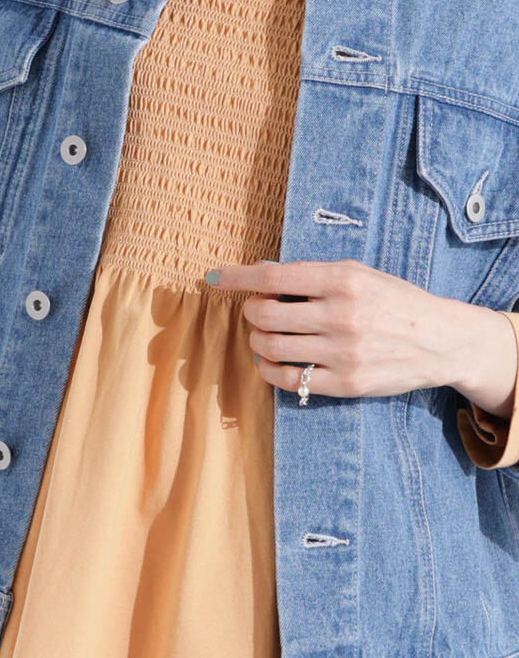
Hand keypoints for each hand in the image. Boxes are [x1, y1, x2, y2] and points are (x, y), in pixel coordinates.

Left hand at [207, 257, 494, 399]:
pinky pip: (289, 380)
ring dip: (258, 339)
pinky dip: (269, 368)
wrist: (442, 340)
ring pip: (271, 347)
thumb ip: (311, 275)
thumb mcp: (358, 273)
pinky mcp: (347, 383)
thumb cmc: (393, 300)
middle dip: (251, 311)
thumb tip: (260, 276)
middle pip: (265, 314)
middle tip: (258, 310)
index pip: (273, 277)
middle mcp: (341, 315)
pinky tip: (272, 360)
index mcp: (343, 280)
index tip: (215, 278)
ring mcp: (344, 353)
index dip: (238, 277)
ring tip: (267, 335)